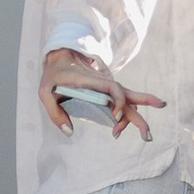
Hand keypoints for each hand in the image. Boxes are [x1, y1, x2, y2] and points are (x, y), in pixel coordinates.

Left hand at [41, 46, 161, 137]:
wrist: (60, 58)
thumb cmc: (53, 76)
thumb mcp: (45, 92)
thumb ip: (54, 113)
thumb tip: (69, 132)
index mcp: (91, 81)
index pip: (114, 88)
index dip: (119, 102)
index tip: (115, 117)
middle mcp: (104, 84)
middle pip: (129, 96)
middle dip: (140, 115)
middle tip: (148, 134)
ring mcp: (107, 88)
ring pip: (129, 101)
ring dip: (137, 116)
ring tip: (146, 135)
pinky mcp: (106, 93)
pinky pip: (122, 103)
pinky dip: (126, 115)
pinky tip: (122, 127)